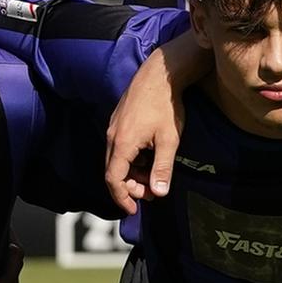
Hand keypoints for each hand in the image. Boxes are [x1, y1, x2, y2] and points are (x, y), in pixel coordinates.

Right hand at [102, 37, 204, 210]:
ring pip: (117, 159)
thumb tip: (158, 193)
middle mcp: (112, 137)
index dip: (122, 198)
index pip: (113, 180)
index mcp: (121, 144)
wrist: (161, 74)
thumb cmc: (166, 106)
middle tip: (153, 192)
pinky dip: (132, 158)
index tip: (134, 209)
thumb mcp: (169, 140)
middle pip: (113, 171)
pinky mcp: (119, 120)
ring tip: (154, 174)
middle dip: (130, 186)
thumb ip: (162, 169)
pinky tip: (150, 156)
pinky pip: (120, 147)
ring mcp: (114, 127)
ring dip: (132, 172)